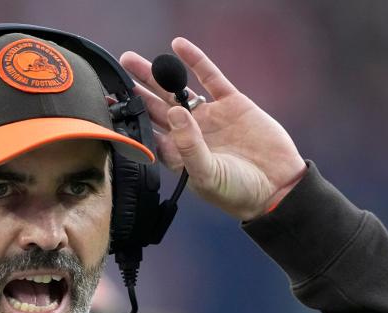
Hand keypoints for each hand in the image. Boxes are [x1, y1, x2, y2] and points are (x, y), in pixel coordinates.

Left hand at [120, 38, 306, 220]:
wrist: (278, 187)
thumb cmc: (238, 192)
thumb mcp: (207, 175)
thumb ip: (188, 146)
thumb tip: (174, 112)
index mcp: (178, 154)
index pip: (147, 132)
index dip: (130, 118)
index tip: (109, 103)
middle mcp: (190, 133)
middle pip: (156, 107)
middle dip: (136, 90)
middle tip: (116, 71)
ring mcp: (211, 116)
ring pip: (177, 90)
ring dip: (156, 74)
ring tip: (132, 60)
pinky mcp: (232, 104)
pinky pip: (210, 77)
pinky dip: (195, 61)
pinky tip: (178, 46)